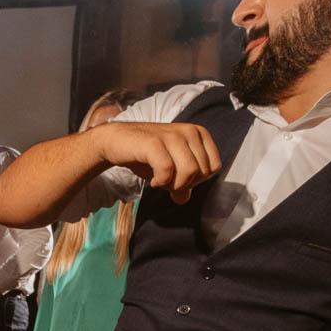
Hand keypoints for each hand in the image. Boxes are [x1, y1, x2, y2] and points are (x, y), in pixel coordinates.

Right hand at [96, 121, 220, 204]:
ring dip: (172, 184)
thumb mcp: (169, 168)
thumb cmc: (145, 154)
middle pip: (201, 172)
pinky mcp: (154, 142)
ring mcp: (172, 135)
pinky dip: (160, 182)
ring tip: (159, 180)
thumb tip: (183, 199)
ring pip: (189, 172)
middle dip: (183, 184)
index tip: (177, 178)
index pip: (213, 167)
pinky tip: (152, 180)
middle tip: (165, 181)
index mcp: (199, 134)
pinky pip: (167, 170)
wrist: (116, 141)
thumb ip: (182, 183)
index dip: (197, 180)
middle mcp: (189, 131)